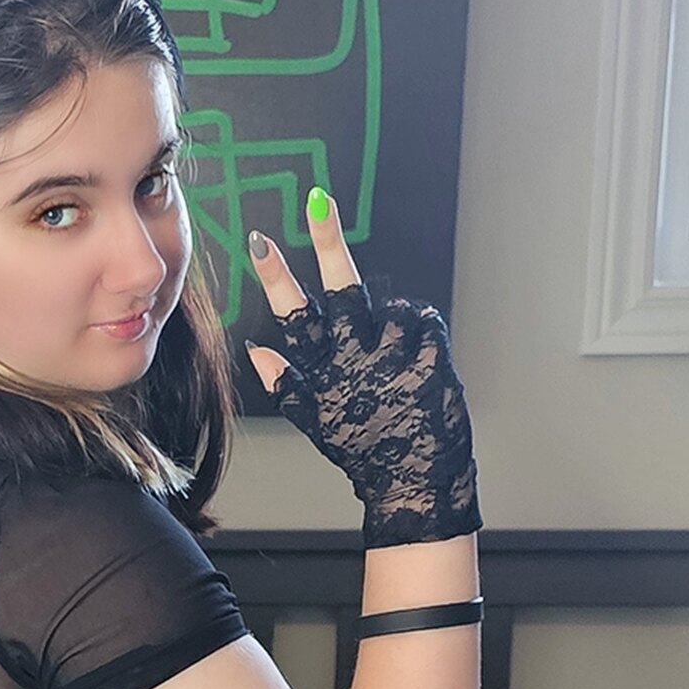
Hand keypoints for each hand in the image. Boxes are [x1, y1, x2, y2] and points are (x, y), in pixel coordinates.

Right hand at [245, 193, 481, 547]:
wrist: (416, 485)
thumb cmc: (368, 453)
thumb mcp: (319, 423)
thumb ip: (288, 386)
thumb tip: (257, 351)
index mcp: (326, 367)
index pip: (295, 313)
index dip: (277, 277)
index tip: (260, 242)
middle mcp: (356, 354)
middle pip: (339, 287)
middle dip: (327, 242)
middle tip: (319, 203)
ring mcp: (395, 353)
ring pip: (388, 306)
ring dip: (391, 324)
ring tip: (395, 366)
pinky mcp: (430, 356)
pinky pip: (424, 321)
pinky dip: (421, 331)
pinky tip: (417, 359)